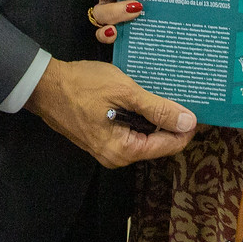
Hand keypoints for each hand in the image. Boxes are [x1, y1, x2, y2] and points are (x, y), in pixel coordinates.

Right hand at [25, 58, 195, 168]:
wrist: (44, 84)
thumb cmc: (82, 85)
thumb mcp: (124, 92)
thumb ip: (157, 109)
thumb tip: (188, 122)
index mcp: (123, 151)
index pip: (168, 145)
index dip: (186, 127)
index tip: (198, 107)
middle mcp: (116, 157)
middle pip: (157, 143)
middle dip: (171, 122)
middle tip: (183, 96)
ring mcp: (107, 150)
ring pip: (144, 137)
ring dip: (155, 118)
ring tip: (166, 94)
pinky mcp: (101, 139)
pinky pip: (130, 132)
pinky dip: (140, 117)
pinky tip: (144, 99)